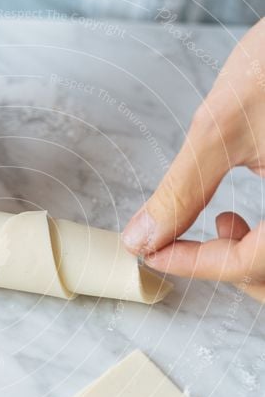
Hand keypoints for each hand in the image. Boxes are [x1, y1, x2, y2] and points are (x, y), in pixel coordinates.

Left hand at [123, 20, 264, 301]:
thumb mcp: (221, 127)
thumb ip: (180, 191)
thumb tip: (142, 236)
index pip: (250, 265)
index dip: (193, 264)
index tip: (153, 252)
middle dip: (226, 269)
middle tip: (180, 246)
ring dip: (247, 259)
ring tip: (214, 224)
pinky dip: (261, 240)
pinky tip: (231, 214)